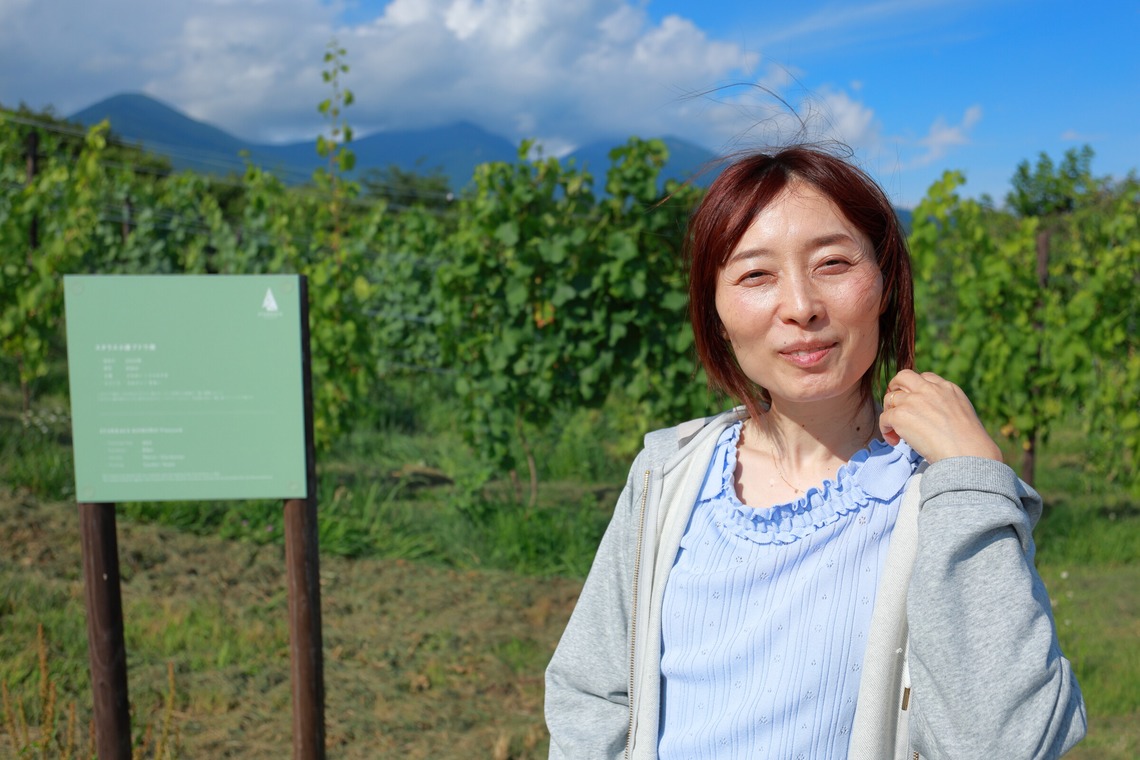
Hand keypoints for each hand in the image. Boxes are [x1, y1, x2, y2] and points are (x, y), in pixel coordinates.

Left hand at [879, 369, 1002, 463]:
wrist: (966, 453)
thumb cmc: (969, 443)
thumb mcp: (962, 413)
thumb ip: (946, 406)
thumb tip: (933, 416)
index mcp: (947, 388)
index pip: (925, 377)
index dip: (915, 389)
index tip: (914, 403)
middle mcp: (929, 389)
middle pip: (902, 377)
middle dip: (894, 388)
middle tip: (894, 406)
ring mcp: (913, 400)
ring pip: (889, 398)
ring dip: (889, 413)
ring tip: (896, 431)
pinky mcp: (901, 414)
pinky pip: (884, 417)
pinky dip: (885, 429)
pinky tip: (894, 441)